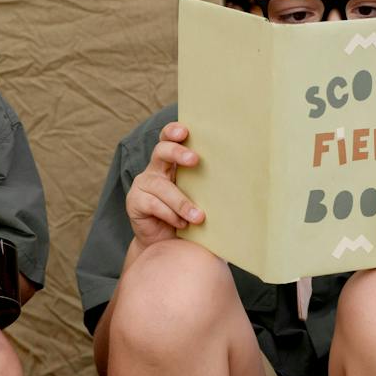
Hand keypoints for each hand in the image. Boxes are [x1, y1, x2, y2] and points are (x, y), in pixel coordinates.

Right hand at [126, 120, 204, 247]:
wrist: (166, 244)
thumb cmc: (188, 217)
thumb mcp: (199, 197)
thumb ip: (208, 186)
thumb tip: (241, 180)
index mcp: (171, 162)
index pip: (169, 138)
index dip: (173, 131)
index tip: (185, 131)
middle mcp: (156, 169)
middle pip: (161, 151)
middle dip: (178, 152)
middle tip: (195, 160)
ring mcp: (143, 184)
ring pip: (162, 186)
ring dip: (181, 202)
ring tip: (199, 217)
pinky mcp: (134, 201)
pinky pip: (154, 204)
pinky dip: (170, 215)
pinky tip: (181, 225)